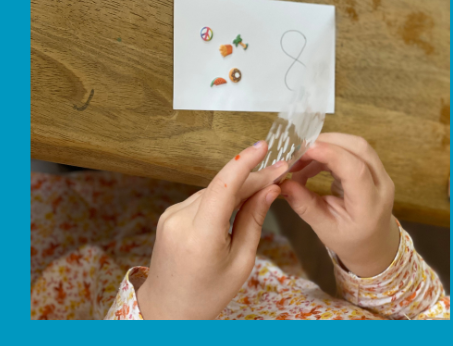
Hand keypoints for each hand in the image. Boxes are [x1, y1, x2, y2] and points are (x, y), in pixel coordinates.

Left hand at [136, 141, 289, 318]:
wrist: (167, 309)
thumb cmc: (207, 294)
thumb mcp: (241, 262)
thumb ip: (254, 221)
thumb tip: (270, 190)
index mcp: (200, 237)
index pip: (223, 187)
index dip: (245, 162)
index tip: (263, 147)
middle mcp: (180, 221)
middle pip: (222, 186)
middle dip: (253, 177)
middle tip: (280, 171)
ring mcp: (170, 217)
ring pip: (213, 190)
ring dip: (239, 186)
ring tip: (265, 186)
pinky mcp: (169, 216)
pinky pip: (203, 198)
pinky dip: (223, 196)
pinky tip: (240, 199)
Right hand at [280, 133, 400, 277]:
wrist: (374, 244)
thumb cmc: (350, 240)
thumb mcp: (325, 229)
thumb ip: (305, 206)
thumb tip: (283, 184)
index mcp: (370, 205)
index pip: (356, 170)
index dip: (331, 154)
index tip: (304, 150)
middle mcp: (382, 185)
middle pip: (360, 148)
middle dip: (327, 142)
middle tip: (297, 153)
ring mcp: (381, 174)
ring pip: (357, 145)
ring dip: (327, 146)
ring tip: (300, 163)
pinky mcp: (374, 168)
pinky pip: (354, 150)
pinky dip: (331, 151)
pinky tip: (312, 165)